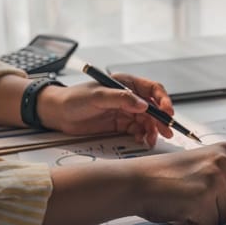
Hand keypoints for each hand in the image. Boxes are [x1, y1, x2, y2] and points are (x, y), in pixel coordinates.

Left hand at [38, 73, 173, 146]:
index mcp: (126, 84)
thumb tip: (143, 104)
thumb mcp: (98, 96)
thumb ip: (121, 99)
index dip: (163, 100)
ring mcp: (125, 111)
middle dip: (161, 120)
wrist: (58, 113)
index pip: (153, 89)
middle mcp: (129, 97)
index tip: (167, 112)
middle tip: (167, 132)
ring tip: (151, 140)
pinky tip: (141, 140)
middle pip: (153, 108)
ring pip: (147, 121)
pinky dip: (142, 136)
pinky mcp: (120, 124)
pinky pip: (137, 130)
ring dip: (152, 130)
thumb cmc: (74, 98)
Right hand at [122, 143, 225, 224]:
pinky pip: (211, 223)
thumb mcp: (202, 167)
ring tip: (186, 200)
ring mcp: (215, 178)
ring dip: (206, 216)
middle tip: (192, 196)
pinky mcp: (204, 196)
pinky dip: (195, 222)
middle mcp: (225, 162)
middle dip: (218, 209)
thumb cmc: (165, 178)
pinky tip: (181, 207)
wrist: (137, 180)